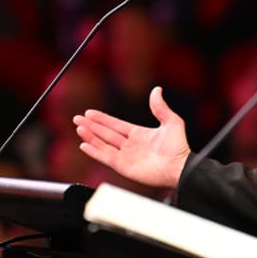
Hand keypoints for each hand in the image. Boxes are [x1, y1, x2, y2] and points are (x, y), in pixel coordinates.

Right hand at [74, 86, 190, 192]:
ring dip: (90, 136)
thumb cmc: (179, 147)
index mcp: (139, 134)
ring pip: (102, 144)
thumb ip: (160, 107)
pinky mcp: (123, 167)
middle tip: (77, 118)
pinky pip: (105, 157)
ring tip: (78, 128)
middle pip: (106, 133)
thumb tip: (157, 90)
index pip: (116, 124)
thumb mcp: (171, 122)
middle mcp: (130, 145)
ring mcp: (126, 156)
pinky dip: (94, 151)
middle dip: (91, 126)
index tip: (90, 112)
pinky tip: (84, 145)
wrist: (179, 167)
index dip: (102, 119)